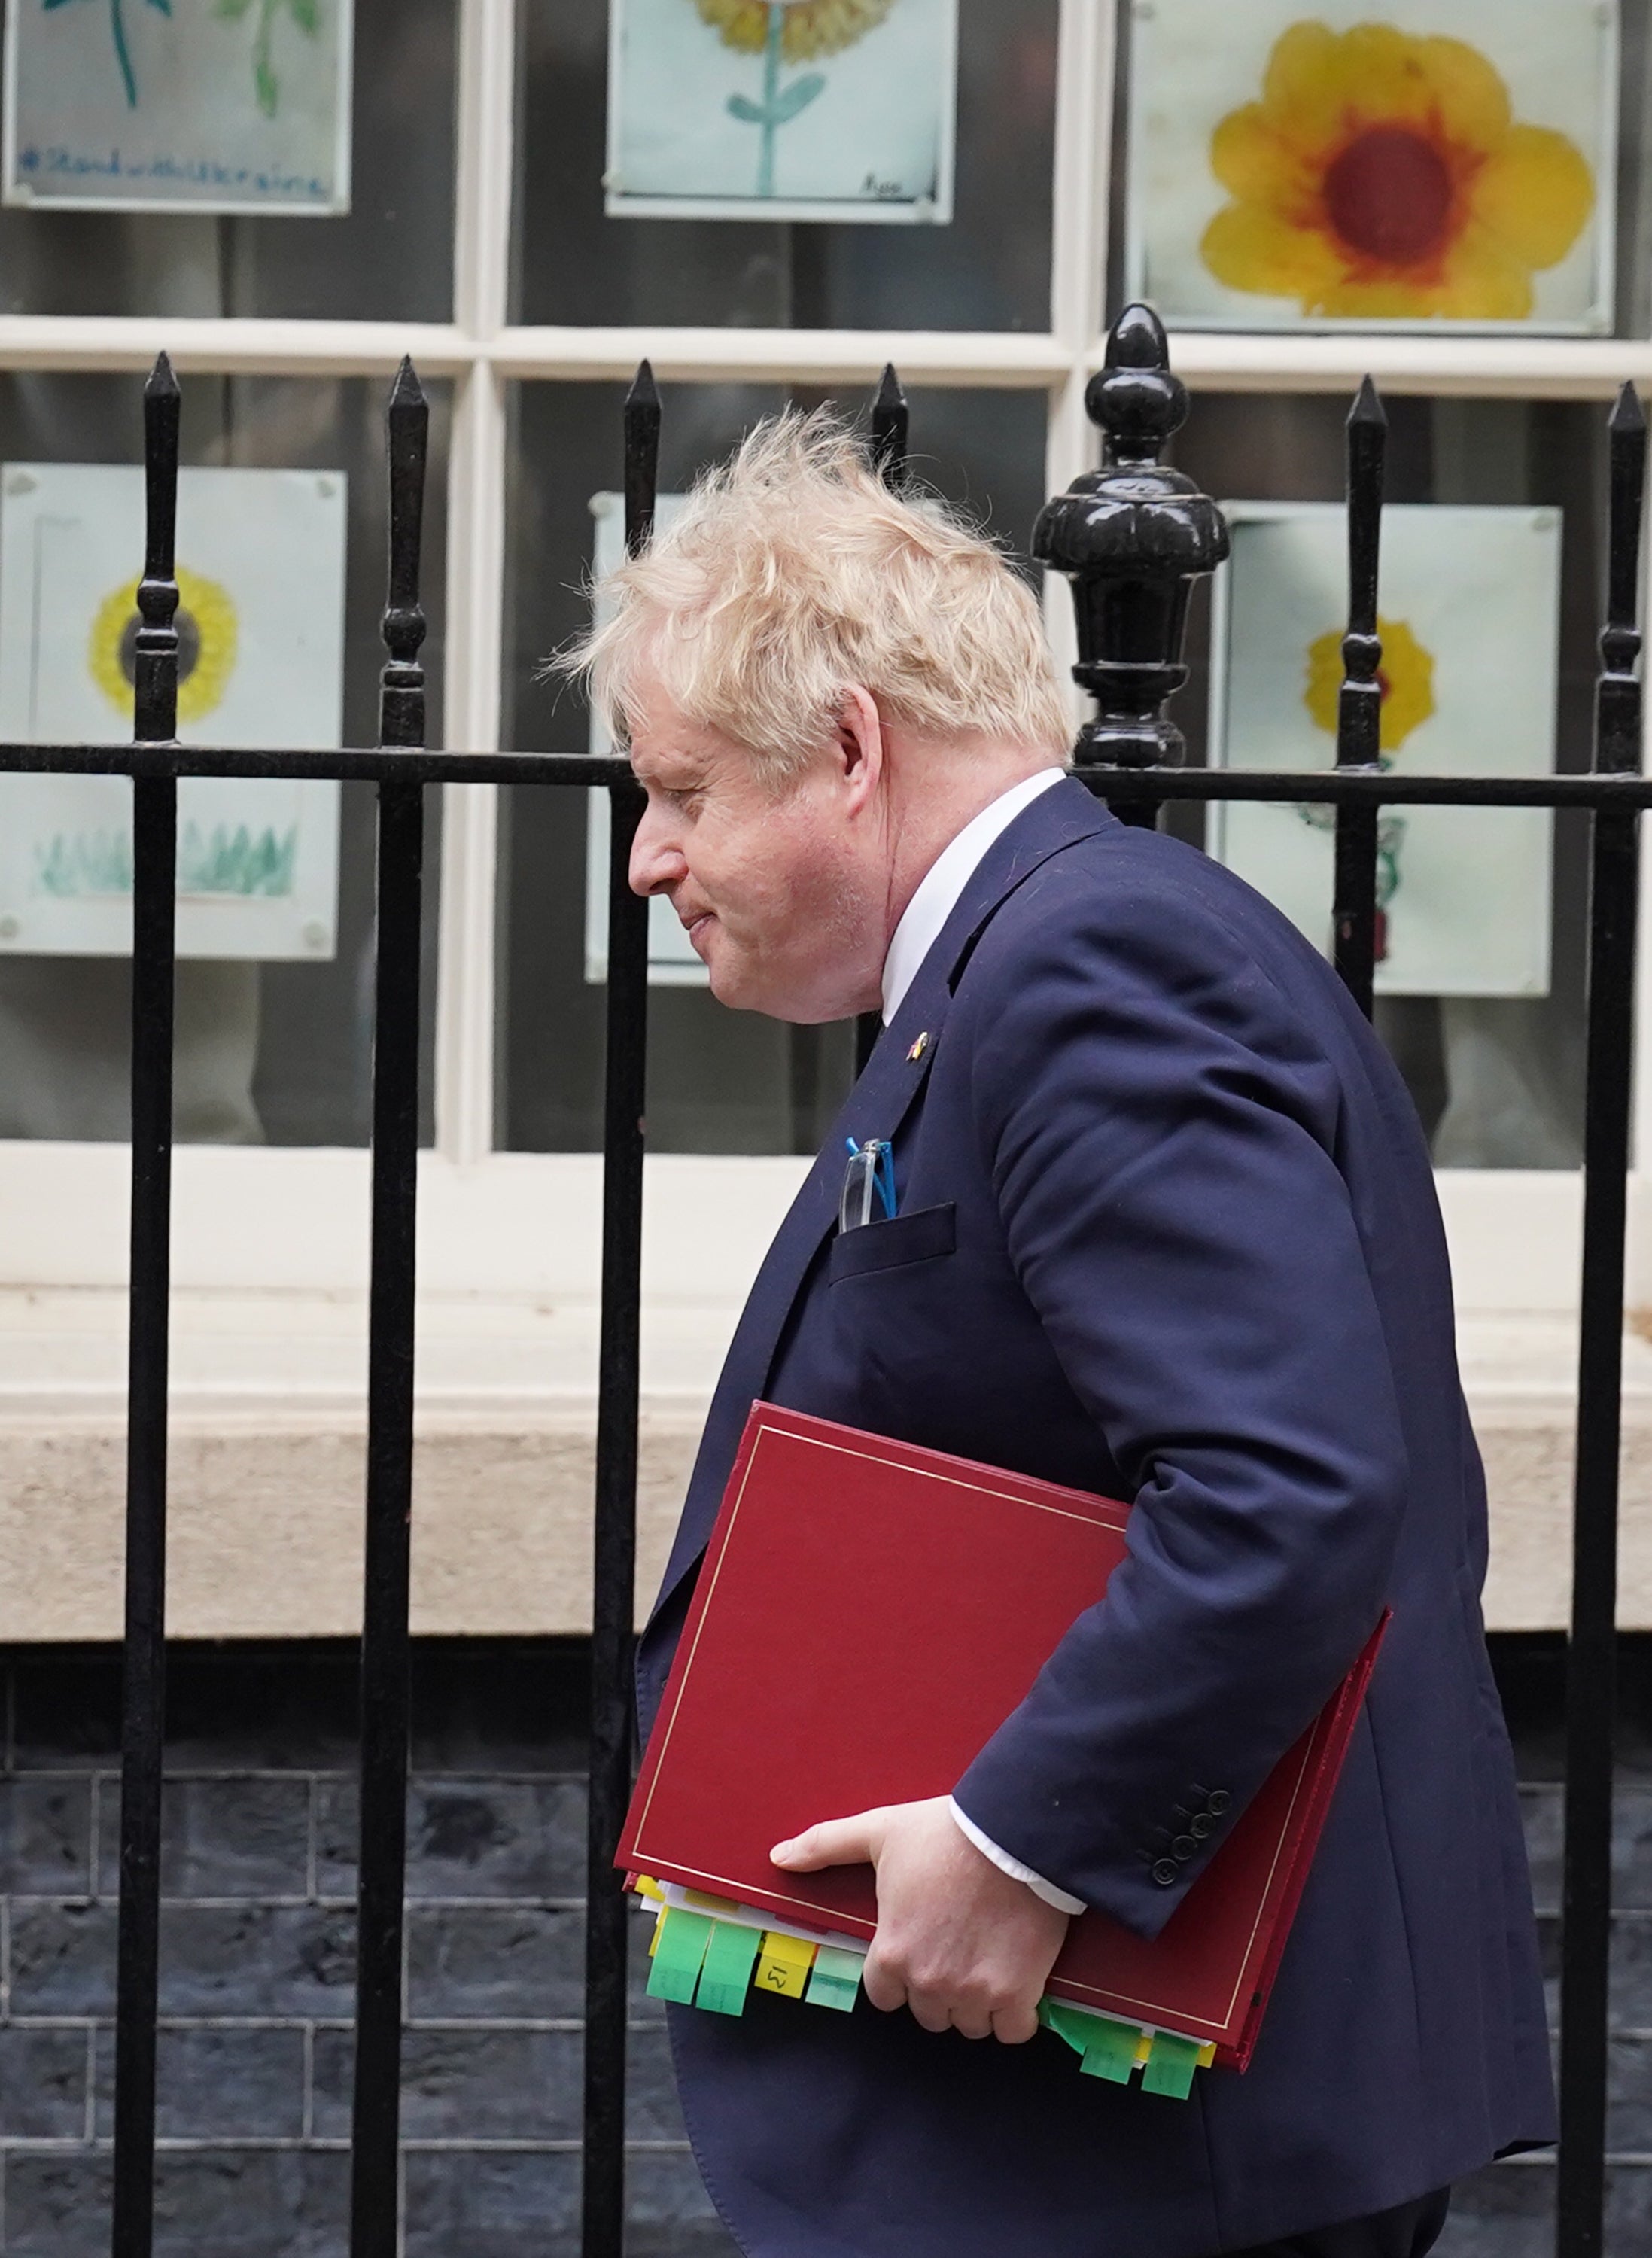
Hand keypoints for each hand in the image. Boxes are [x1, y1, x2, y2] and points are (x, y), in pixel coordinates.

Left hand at [770, 1796, 1069, 2042]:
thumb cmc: (942, 1834)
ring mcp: (974, 1992)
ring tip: (987, 1961)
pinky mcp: (1017, 1993)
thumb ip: (826, 1846)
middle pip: (929, 2013)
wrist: (1012, 1832)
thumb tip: (778, 1857)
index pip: (885, 1996)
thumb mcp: (878, 1832)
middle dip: (939, 1989)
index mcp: (891, 1955)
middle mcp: (929, 1983)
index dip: (900, 1973)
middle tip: (956, 1949)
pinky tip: (1016, 1984)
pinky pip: (1012, 2031)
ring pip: (970, 2024)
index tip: (919, 1948)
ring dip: (976, 2003)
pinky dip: (1015, 2015)